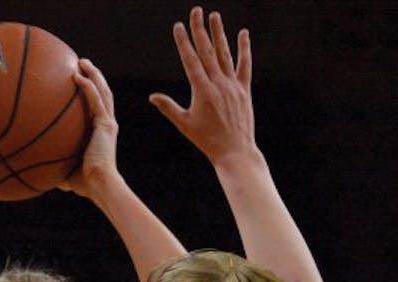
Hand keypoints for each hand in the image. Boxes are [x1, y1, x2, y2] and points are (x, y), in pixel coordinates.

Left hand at [59, 59, 119, 198]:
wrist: (99, 185)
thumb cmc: (83, 183)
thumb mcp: (63, 169)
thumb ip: (51, 164)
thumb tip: (30, 168)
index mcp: (100, 132)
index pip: (96, 107)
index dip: (90, 92)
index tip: (78, 81)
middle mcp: (106, 125)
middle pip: (102, 93)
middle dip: (94, 76)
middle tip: (81, 64)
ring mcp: (107, 123)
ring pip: (103, 91)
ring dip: (94, 75)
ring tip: (82, 61)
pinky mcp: (106, 125)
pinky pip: (96, 100)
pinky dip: (88, 87)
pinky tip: (77, 76)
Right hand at [150, 7, 255, 163]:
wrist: (235, 151)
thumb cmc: (207, 140)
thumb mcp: (185, 124)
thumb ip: (169, 107)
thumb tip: (152, 97)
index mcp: (202, 91)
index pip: (191, 60)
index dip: (184, 42)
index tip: (179, 26)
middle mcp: (218, 84)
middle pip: (207, 51)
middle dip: (200, 29)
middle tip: (196, 11)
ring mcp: (233, 86)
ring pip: (225, 54)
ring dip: (219, 34)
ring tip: (214, 16)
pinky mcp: (244, 90)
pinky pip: (244, 66)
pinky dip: (244, 49)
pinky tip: (243, 34)